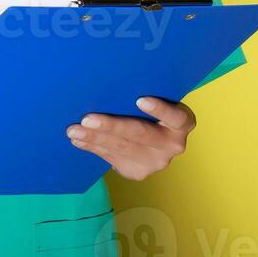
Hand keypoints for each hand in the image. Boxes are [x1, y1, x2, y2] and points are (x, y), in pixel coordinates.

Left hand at [65, 97, 195, 180]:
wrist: (153, 142)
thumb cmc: (150, 112)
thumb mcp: (155, 101)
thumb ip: (141, 97)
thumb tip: (106, 84)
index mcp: (182, 123)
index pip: (177, 117)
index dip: (160, 109)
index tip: (140, 100)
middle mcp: (173, 145)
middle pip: (140, 134)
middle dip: (111, 126)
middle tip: (86, 119)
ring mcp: (156, 162)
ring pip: (122, 149)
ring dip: (95, 139)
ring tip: (74, 131)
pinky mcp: (138, 172)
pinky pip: (112, 158)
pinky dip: (94, 148)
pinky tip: (79, 141)